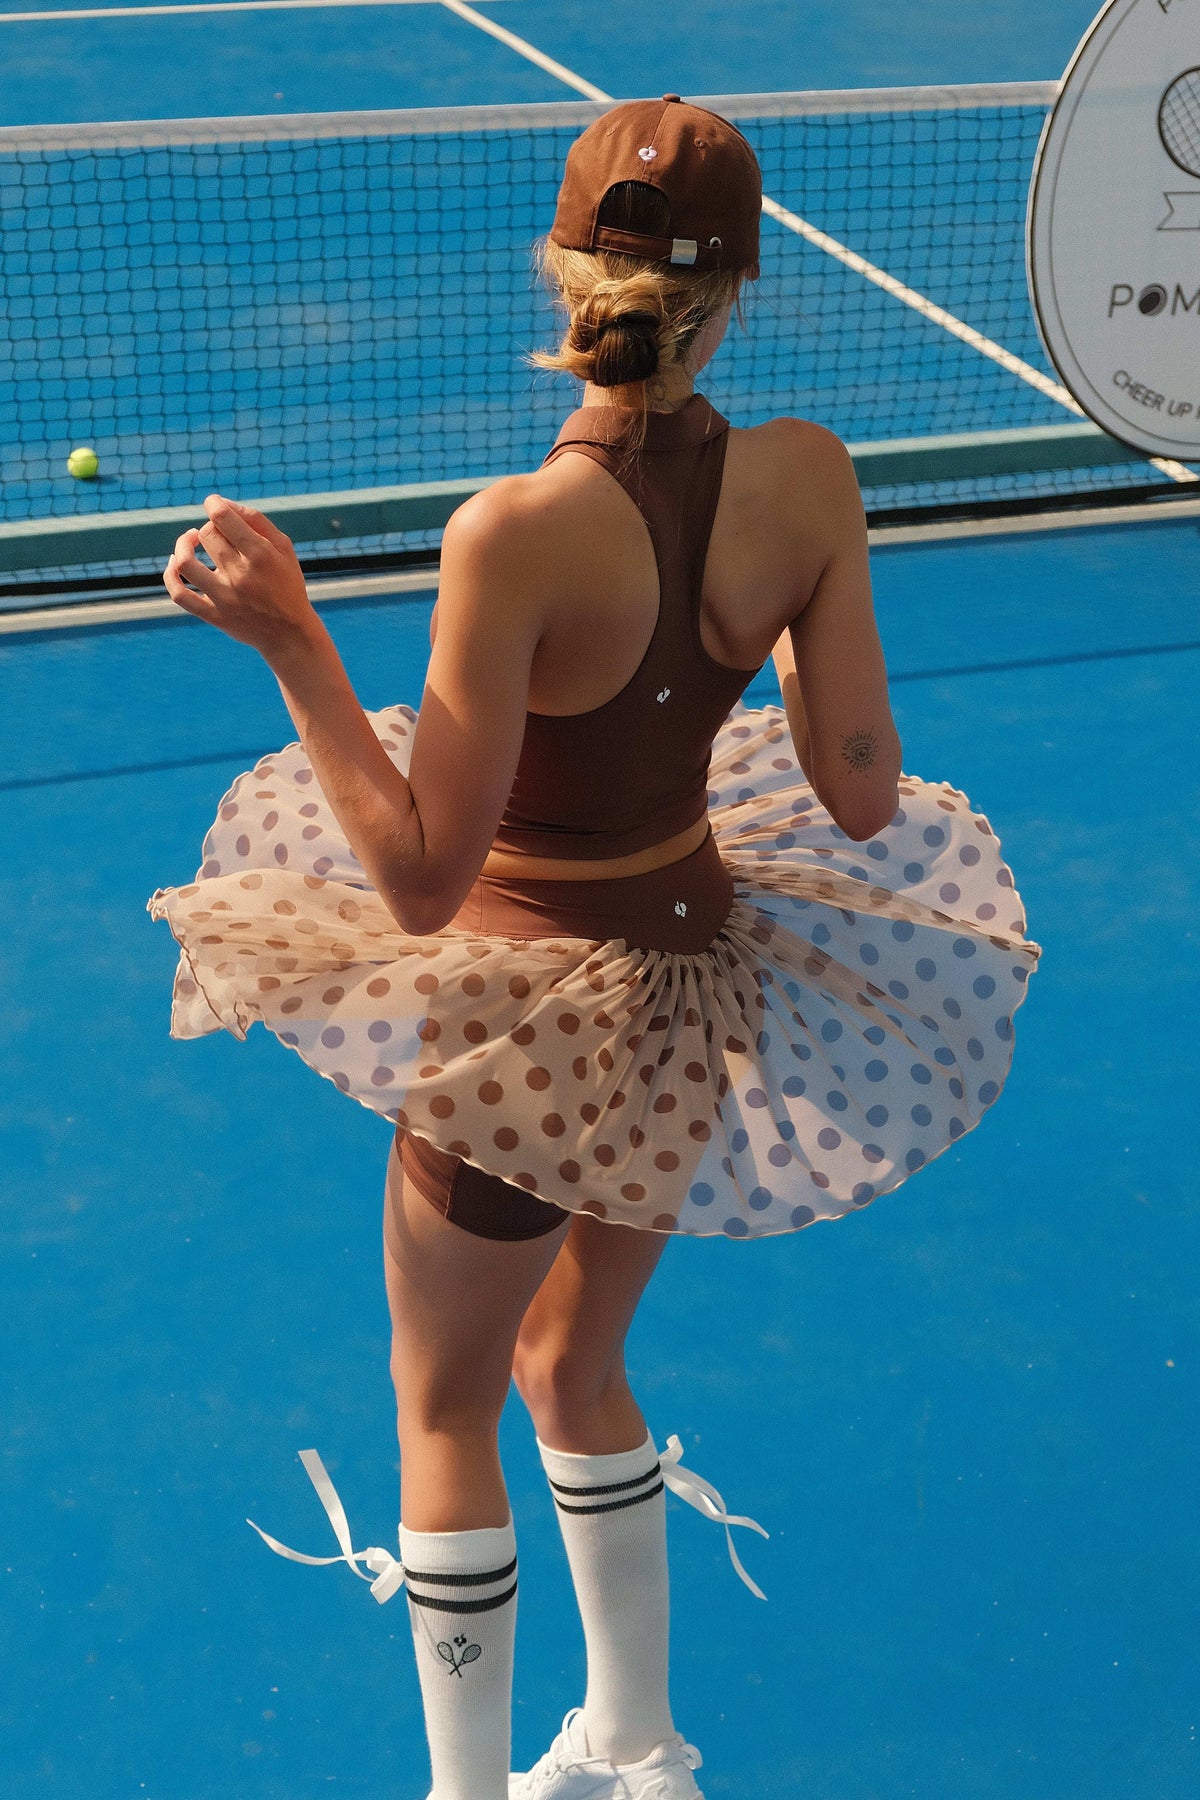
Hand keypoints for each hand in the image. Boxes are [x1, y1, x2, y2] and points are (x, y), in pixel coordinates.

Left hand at [164, 495, 317, 658]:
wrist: (289, 634)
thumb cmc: (286, 583)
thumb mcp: (283, 548)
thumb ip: (256, 521)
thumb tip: (224, 504)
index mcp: (261, 555)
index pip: (222, 517)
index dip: (213, 503)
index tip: (215, 504)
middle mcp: (241, 575)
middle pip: (206, 535)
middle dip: (210, 528)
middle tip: (221, 535)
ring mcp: (225, 598)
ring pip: (186, 562)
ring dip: (183, 545)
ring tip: (190, 541)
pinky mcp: (214, 616)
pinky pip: (179, 595)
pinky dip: (170, 575)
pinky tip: (175, 564)